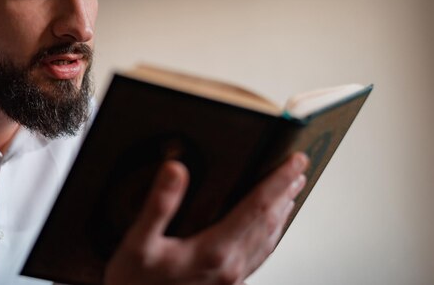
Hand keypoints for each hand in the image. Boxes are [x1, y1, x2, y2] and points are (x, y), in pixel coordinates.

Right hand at [104, 152, 308, 284]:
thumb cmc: (134, 283)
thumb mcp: (138, 243)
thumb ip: (159, 205)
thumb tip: (176, 170)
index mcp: (214, 249)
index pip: (257, 206)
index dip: (278, 180)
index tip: (296, 160)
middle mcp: (230, 265)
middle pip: (269, 222)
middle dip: (286, 191)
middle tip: (299, 169)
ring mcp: (231, 278)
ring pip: (268, 240)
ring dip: (282, 213)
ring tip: (291, 194)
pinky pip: (259, 256)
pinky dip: (271, 237)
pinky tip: (268, 233)